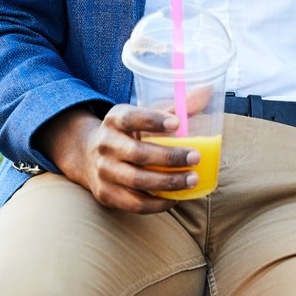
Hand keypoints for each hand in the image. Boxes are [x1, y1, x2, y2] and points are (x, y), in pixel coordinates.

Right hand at [34, 104, 201, 212]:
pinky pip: (134, 203)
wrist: (88, 157)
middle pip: (138, 153)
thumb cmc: (128, 134)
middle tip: (195, 158)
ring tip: (192, 180)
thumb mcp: (143, 116)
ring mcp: (103, 171)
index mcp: (114, 119)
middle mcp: (105, 144)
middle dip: (170, 157)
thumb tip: (208, 91)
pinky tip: (175, 197)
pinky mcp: (106, 194)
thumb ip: (174, 107)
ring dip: (168, 182)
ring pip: (137, 180)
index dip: (153, 120)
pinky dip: (157, 203)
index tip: (177, 123)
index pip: (131, 118)